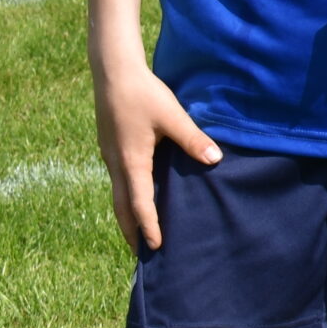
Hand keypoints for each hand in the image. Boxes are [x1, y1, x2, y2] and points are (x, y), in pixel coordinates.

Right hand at [93, 63, 220, 251]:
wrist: (114, 73)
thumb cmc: (144, 94)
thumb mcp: (172, 116)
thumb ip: (193, 139)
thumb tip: (215, 159)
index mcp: (131, 161)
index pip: (139, 203)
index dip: (148, 226)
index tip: (155, 247)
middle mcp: (116, 164)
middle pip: (121, 207)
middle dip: (131, 230)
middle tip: (141, 254)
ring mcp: (110, 156)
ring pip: (117, 194)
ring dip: (127, 215)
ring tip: (138, 233)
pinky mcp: (111, 148)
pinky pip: (118, 181)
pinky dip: (126, 197)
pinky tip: (137, 196)